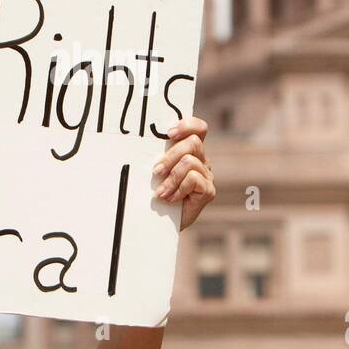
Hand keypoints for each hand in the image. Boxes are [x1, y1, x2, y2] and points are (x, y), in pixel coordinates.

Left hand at [151, 116, 214, 230]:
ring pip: (190, 162)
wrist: (159, 224)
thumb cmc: (154, 194)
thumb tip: (140, 143)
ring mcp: (207, 176)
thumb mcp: (155, 172)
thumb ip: (157, 156)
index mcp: (190, 151)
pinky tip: (171, 199)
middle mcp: (202, 160)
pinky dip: (178, 189)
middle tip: (156, 171)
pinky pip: (193, 179)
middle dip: (171, 156)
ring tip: (161, 192)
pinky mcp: (208, 191)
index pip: (199, 128)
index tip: (169, 133)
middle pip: (193, 142)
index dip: (187, 125)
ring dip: (171, 177)